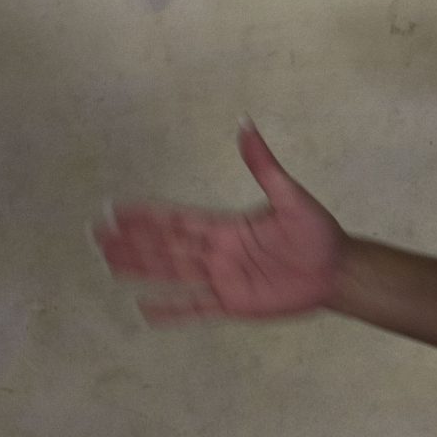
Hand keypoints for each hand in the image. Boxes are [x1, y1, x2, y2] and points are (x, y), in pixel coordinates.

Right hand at [98, 123, 344, 320]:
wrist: (339, 270)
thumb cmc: (318, 233)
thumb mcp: (291, 197)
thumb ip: (264, 166)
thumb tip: (246, 125)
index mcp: (226, 227)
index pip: (177, 220)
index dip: (147, 216)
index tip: (116, 209)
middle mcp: (218, 252)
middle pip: (166, 247)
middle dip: (132, 242)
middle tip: (97, 236)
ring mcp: (224, 279)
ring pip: (173, 274)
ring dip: (141, 270)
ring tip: (109, 265)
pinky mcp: (235, 304)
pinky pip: (198, 308)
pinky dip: (173, 310)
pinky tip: (145, 309)